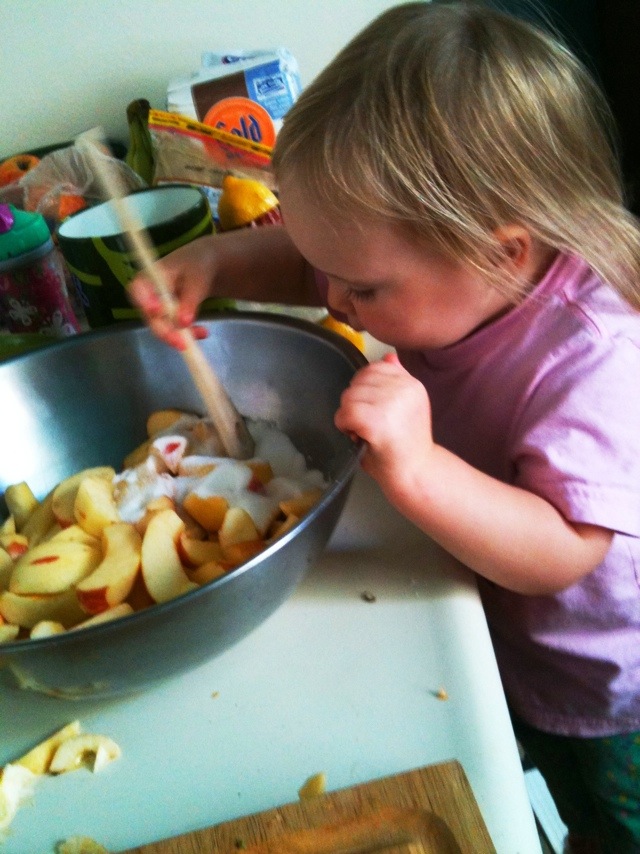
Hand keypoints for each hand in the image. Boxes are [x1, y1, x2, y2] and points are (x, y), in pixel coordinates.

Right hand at [128, 237, 215, 349]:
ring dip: (180, 335)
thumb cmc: (197, 264)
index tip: (156, 311)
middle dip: (165, 331)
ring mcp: (158, 309)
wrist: (205, 265)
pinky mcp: (169, 318)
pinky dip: (189, 334)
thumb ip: (190, 298)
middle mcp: (148, 295)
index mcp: (149, 276)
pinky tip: (204, 332)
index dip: (143, 302)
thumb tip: (182, 322)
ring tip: (202, 333)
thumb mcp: (197, 277)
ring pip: (162, 328)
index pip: (137, 290)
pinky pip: (175, 331)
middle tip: (181, 343)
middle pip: (149, 317)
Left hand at [334, 352, 434, 500]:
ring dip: (348, 415)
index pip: (375, 368)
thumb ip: (396, 381)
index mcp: (412, 384)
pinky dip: (343, 425)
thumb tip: (388, 356)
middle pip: (359, 381)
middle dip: (354, 402)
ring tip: (362, 432)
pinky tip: (355, 436)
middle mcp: (404, 389)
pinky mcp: (377, 421)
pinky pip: (346, 413)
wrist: (416, 474)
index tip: (372, 409)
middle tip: (365, 425)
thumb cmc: (405, 445)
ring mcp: (391, 403)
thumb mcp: (405, 407)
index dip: (364, 388)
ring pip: (349, 396)